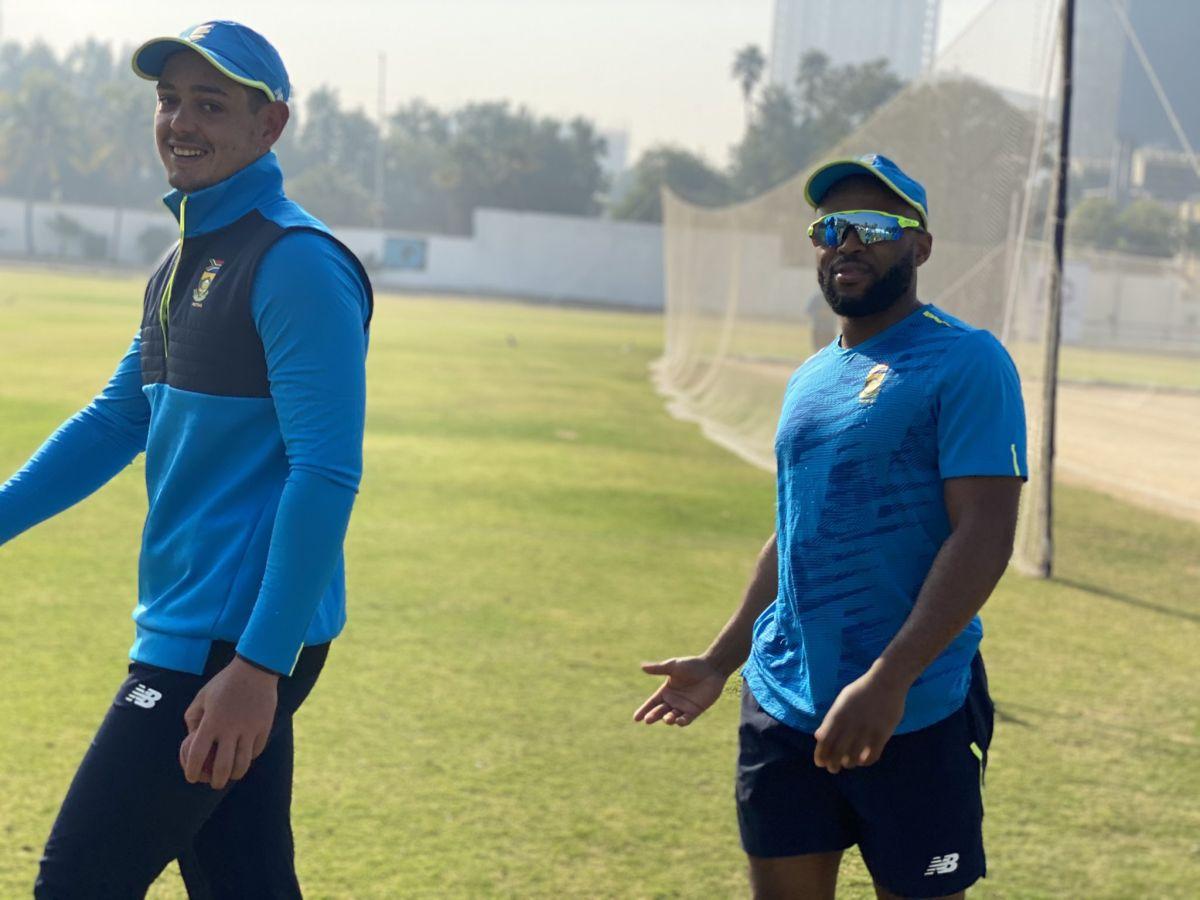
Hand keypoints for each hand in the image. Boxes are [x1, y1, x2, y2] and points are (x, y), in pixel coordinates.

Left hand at [180, 657, 278, 789]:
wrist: (255, 669)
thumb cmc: (224, 682)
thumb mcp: (202, 697)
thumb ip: (193, 719)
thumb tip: (192, 740)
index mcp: (212, 721)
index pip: (197, 754)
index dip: (192, 770)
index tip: (191, 777)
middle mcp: (230, 728)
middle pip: (222, 766)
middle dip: (216, 781)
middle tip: (214, 783)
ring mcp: (250, 728)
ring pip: (243, 763)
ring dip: (234, 774)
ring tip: (230, 776)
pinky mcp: (264, 727)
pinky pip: (256, 750)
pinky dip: (249, 758)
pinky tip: (244, 757)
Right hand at [634, 656, 726, 726]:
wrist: (711, 668)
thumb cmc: (692, 665)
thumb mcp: (673, 666)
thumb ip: (658, 669)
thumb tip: (642, 667)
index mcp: (666, 691)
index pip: (652, 703)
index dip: (644, 710)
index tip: (635, 718)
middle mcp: (673, 701)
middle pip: (659, 711)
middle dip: (653, 716)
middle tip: (648, 720)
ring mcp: (683, 707)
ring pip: (672, 717)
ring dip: (667, 719)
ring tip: (667, 718)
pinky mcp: (694, 711)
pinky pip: (686, 720)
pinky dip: (681, 722)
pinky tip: (678, 721)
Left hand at [813, 665, 907, 773]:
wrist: (886, 682)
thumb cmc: (861, 690)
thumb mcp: (841, 702)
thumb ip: (830, 720)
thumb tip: (819, 737)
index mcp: (837, 716)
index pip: (825, 742)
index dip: (821, 755)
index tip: (820, 763)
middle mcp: (850, 725)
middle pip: (837, 753)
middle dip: (833, 764)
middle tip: (833, 769)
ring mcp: (866, 731)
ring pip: (854, 758)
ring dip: (849, 764)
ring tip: (848, 764)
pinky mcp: (882, 735)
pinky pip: (872, 756)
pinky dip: (865, 762)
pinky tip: (863, 760)